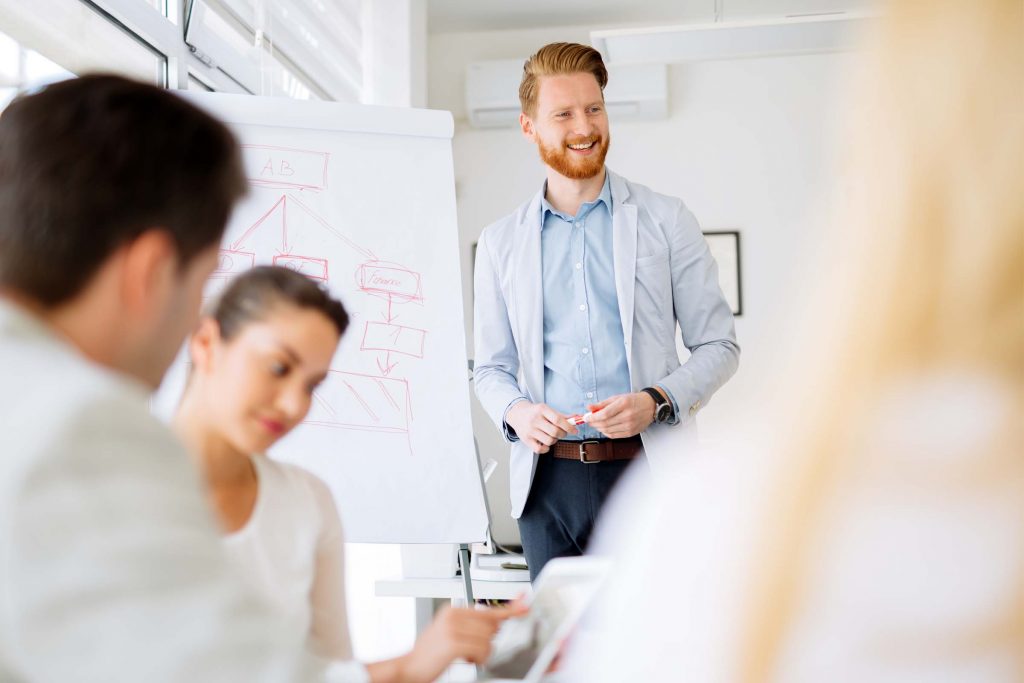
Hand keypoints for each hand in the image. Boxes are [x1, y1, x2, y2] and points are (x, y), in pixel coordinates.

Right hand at [394, 604, 526, 682]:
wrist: (408, 668)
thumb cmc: (429, 654)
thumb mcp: (449, 633)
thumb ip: (470, 625)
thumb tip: (495, 624)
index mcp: (453, 611)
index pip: (487, 609)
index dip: (509, 609)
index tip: (524, 605)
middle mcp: (453, 615)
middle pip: (491, 626)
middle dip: (486, 641)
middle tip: (470, 649)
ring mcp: (453, 628)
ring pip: (488, 639)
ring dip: (481, 652)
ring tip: (464, 655)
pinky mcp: (454, 642)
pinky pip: (482, 650)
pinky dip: (478, 658)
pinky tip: (465, 658)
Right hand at [505, 401, 577, 452]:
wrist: (517, 414)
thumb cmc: (535, 412)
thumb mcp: (547, 410)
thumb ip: (561, 416)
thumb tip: (577, 418)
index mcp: (541, 409)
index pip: (558, 420)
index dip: (569, 426)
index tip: (575, 430)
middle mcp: (534, 420)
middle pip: (555, 432)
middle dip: (563, 434)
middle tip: (563, 433)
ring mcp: (529, 431)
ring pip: (549, 441)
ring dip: (554, 440)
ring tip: (552, 436)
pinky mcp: (526, 440)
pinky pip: (540, 449)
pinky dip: (546, 448)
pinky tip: (545, 443)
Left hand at [585, 391, 655, 437]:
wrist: (650, 406)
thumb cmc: (633, 400)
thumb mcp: (618, 397)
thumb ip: (602, 403)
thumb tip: (589, 408)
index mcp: (624, 404)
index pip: (604, 414)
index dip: (592, 417)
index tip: (586, 417)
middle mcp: (627, 416)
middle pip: (605, 423)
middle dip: (594, 423)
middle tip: (589, 420)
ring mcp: (630, 426)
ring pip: (608, 431)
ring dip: (599, 428)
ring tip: (596, 423)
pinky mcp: (631, 433)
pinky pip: (614, 435)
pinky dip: (606, 432)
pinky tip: (604, 428)